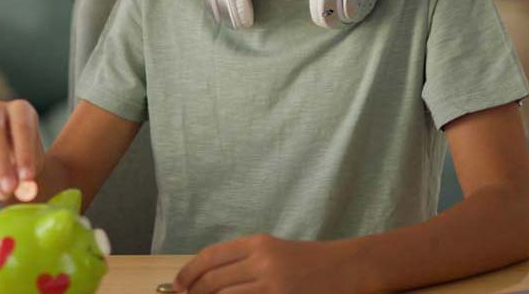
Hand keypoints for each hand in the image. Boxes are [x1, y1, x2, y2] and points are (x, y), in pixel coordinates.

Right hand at [0, 99, 42, 201]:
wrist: (8, 161)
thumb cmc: (24, 161)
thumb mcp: (33, 167)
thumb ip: (29, 177)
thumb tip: (24, 190)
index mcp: (20, 109)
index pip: (22, 126)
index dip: (24, 153)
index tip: (28, 178)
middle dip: (0, 163)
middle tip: (9, 189)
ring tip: (2, 193)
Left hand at [173, 234, 363, 293]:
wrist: (349, 268)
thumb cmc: (311, 261)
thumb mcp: (275, 251)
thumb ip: (245, 261)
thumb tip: (209, 279)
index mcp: (257, 243)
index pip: (210, 257)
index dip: (188, 272)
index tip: (178, 285)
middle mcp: (261, 261)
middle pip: (213, 282)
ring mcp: (272, 284)